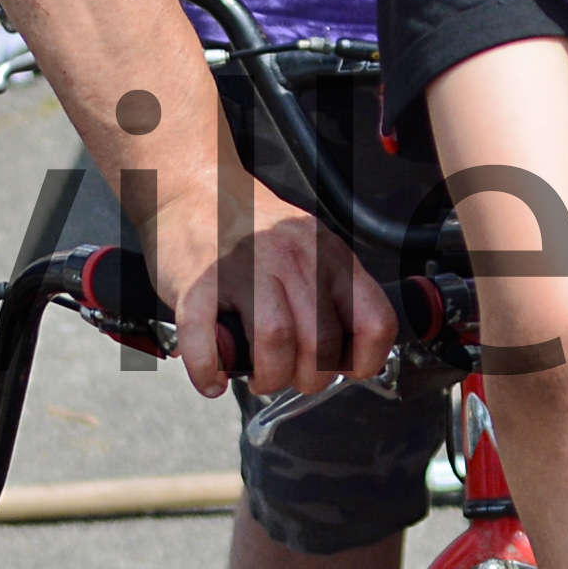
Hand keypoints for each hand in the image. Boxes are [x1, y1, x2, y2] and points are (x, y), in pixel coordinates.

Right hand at [164, 192, 396, 401]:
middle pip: (322, 343)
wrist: (193, 189)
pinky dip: (210, 372)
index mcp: (329, 256)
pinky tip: (213, 379)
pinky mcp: (199, 283)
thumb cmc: (250, 229)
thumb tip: (348, 355)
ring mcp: (245, 268)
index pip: (375, 322)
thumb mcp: (310, 247)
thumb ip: (332, 292)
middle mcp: (294, 258)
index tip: (345, 369)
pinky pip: (206, 341)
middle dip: (309, 379)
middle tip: (291, 375)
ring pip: (275, 341)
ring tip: (258, 376)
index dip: (365, 361)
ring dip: (268, 378)